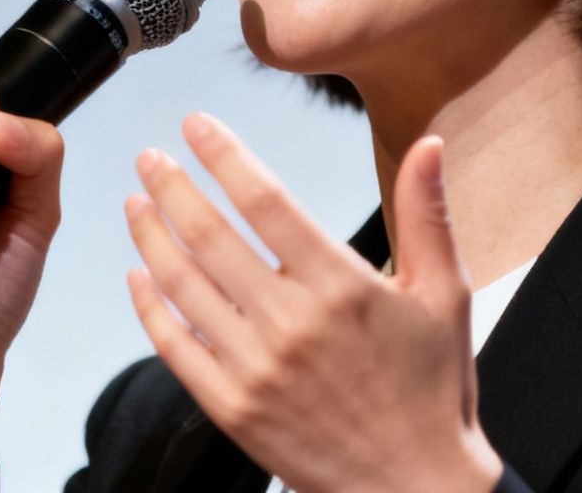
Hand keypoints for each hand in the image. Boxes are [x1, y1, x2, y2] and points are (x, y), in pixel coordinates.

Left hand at [123, 114, 503, 492]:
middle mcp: (291, 323)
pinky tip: (138, 275)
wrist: (413, 484)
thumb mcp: (445, 295)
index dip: (224, 156)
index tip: (197, 125)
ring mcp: (255, 368)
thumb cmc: (432, 387)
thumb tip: (431, 146)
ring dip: (151, 236)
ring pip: (183, 286)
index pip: (265, 201)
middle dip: (172, 187)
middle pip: (211, 236)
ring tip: (135, 202)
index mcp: (341, 287)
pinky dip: (149, 307)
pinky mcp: (232, 408)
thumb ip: (427, 215)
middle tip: (150, 157)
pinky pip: (175, 347)